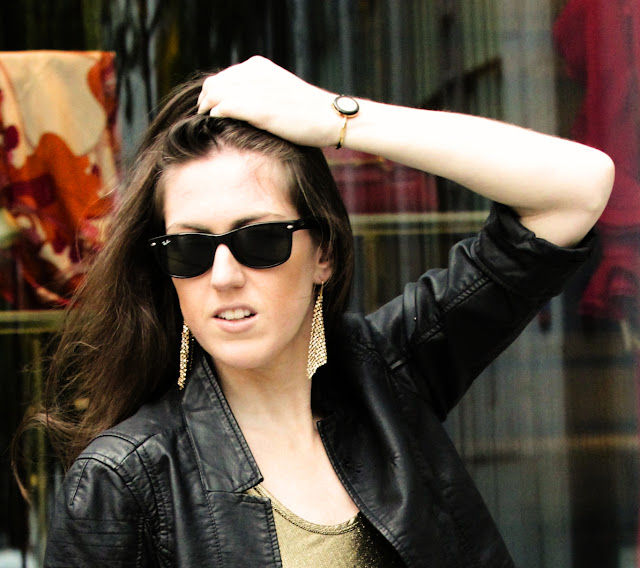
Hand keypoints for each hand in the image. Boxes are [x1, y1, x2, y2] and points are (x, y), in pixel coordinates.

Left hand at [197, 56, 342, 147]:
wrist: (329, 117)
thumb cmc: (309, 112)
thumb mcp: (282, 91)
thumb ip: (262, 91)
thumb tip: (244, 106)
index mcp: (259, 66)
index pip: (224, 75)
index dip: (214, 92)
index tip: (212, 107)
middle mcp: (253, 72)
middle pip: (214, 83)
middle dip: (205, 100)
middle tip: (204, 115)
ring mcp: (254, 89)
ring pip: (213, 94)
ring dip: (206, 108)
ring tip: (206, 121)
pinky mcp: (256, 108)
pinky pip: (221, 108)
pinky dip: (215, 116)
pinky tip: (217, 124)